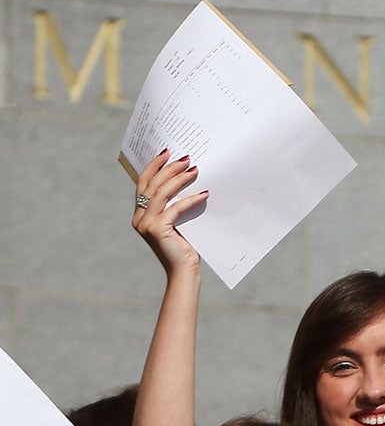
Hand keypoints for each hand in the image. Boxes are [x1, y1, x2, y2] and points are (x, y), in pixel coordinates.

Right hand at [131, 150, 203, 274]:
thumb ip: (173, 206)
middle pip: (152, 184)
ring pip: (161, 193)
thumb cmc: (184, 248)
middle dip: (168, 168)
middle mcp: (139, 218)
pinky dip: (190, 199)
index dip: (154, 166)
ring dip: (179, 179)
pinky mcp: (157, 230)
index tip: (166, 152)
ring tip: (194, 169)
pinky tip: (204, 193)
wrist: (184, 272)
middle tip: (185, 158)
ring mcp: (146, 224)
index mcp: (140, 214)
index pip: (144, 183)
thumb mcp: (177, 223)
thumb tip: (186, 180)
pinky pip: (175, 208)